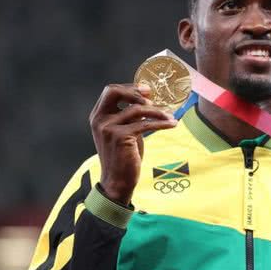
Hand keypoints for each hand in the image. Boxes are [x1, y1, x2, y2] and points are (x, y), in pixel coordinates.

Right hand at [89, 83, 176, 204]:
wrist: (117, 181)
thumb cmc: (123, 157)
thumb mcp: (123, 132)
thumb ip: (129, 117)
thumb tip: (146, 100)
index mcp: (98, 116)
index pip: (110, 91)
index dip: (130, 88)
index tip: (147, 90)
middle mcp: (100, 119)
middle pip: (114, 91)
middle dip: (135, 91)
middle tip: (153, 97)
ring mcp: (108, 128)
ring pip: (136, 109)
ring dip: (157, 111)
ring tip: (170, 116)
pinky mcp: (120, 137)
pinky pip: (145, 124)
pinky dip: (161, 123)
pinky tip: (172, 124)